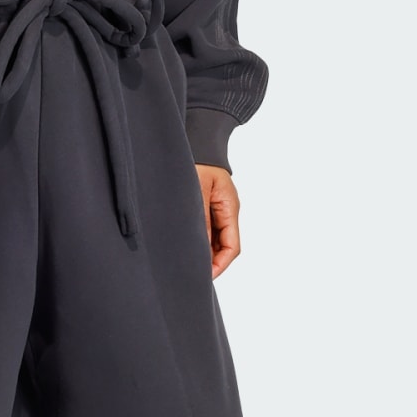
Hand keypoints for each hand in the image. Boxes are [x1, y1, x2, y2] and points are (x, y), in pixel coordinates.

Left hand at [195, 164, 240, 278]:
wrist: (196, 140)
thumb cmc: (197, 161)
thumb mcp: (197, 191)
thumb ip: (199, 220)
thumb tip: (199, 250)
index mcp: (230, 207)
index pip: (232, 246)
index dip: (220, 265)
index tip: (204, 276)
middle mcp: (227, 211)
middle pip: (224, 246)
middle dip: (211, 262)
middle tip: (190, 274)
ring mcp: (218, 209)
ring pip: (215, 240)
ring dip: (204, 252)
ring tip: (185, 263)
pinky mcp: (207, 206)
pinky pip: (207, 230)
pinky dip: (199, 241)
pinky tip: (185, 246)